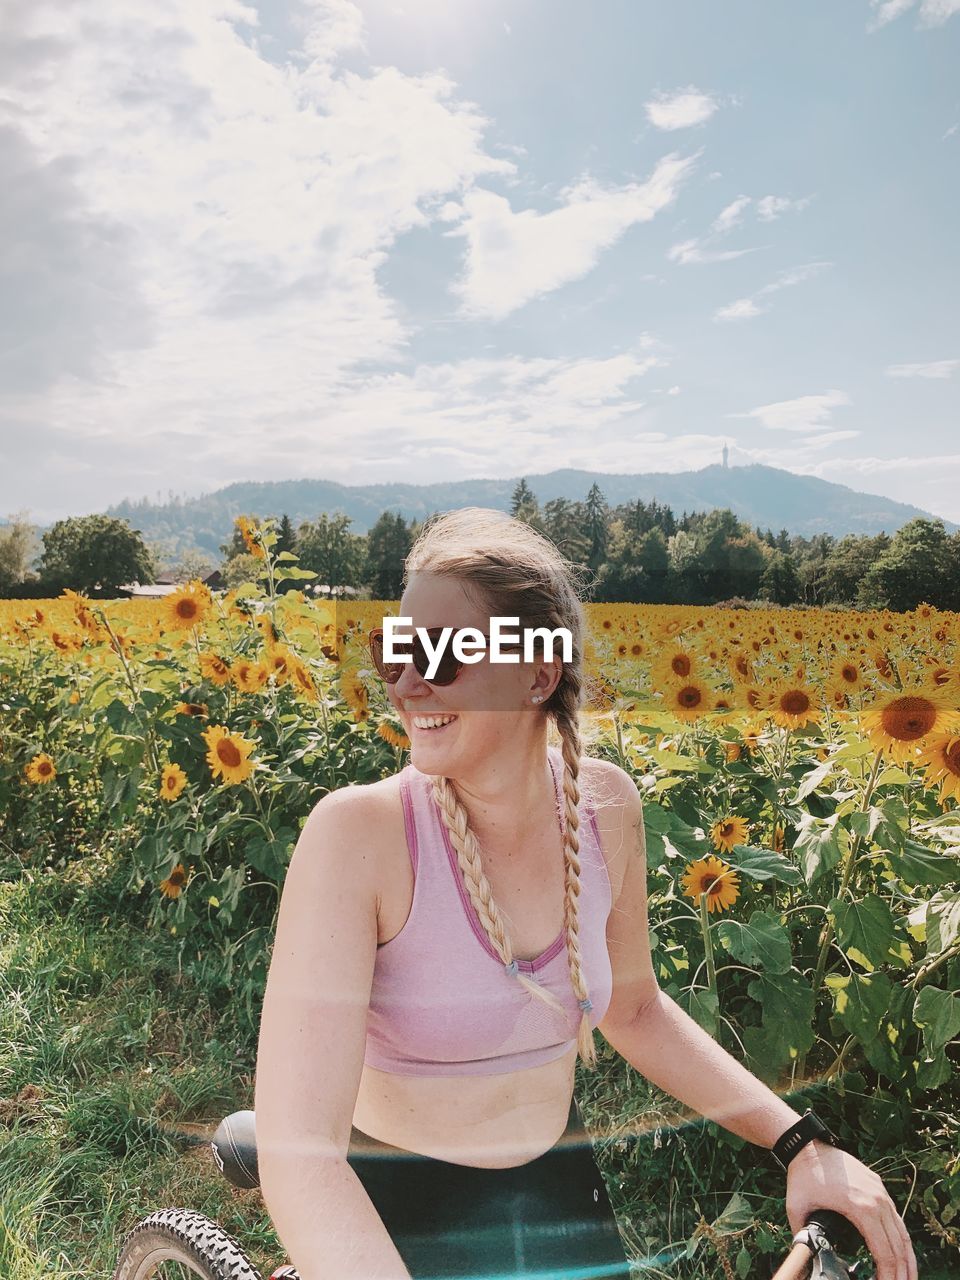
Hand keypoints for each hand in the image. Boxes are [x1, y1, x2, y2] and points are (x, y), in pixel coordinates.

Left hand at [785, 1139, 916, 1279]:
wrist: (807, 1146)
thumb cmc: (803, 1176)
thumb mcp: (796, 1209)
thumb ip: (803, 1237)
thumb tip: (806, 1257)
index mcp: (862, 1207)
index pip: (884, 1251)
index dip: (887, 1275)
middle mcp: (878, 1200)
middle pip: (898, 1246)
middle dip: (901, 1272)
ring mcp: (881, 1193)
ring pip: (902, 1233)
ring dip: (907, 1259)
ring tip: (907, 1278)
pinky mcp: (879, 1188)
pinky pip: (896, 1219)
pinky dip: (901, 1240)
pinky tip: (900, 1253)